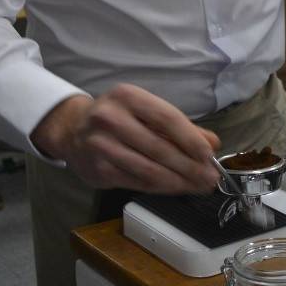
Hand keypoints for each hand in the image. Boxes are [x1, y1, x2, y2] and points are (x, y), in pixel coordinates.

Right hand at [30, 85, 220, 194]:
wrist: (73, 128)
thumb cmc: (120, 117)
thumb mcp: (148, 110)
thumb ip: (181, 126)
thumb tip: (213, 143)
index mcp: (129, 97)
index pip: (167, 118)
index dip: (190, 139)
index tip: (209, 155)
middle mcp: (111, 119)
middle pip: (159, 148)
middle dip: (190, 167)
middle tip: (210, 178)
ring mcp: (101, 146)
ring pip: (149, 170)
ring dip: (178, 182)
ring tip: (198, 186)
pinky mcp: (98, 170)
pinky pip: (137, 183)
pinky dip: (161, 188)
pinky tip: (176, 188)